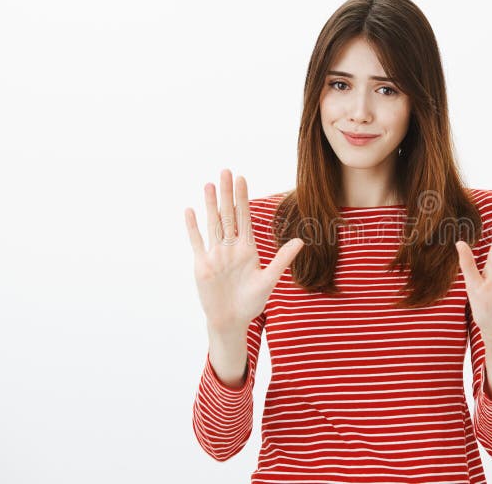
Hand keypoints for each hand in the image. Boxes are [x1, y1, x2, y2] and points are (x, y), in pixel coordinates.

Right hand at [184, 169, 304, 330]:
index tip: (242, 179)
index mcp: (247, 248)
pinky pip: (197, 242)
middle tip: (226, 171)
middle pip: (228, 215)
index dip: (243, 198)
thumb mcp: (269, 279)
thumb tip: (300, 240)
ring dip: (211, 205)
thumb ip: (282, 259)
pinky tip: (190, 210)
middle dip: (227, 194)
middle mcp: (230, 247)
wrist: (232, 320)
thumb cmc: (252, 302)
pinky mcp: (203, 265)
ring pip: (213, 224)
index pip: (244, 217)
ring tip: (210, 184)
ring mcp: (216, 254)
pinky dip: (193, 227)